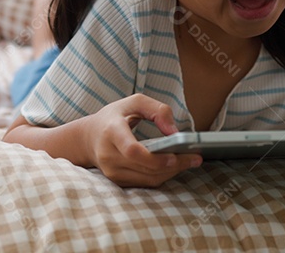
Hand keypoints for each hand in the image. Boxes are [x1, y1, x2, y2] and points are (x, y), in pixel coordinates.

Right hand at [86, 93, 201, 187]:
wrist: (88, 138)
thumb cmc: (114, 117)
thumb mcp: (134, 102)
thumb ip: (157, 110)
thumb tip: (175, 133)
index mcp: (111, 132)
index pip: (132, 150)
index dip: (155, 157)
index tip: (175, 156)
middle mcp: (109, 155)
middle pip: (146, 168)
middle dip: (174, 165)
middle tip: (196, 158)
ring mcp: (112, 172)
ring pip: (148, 179)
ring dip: (172, 172)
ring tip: (190, 161)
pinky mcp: (118, 181)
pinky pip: (145, 183)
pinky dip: (162, 175)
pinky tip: (174, 166)